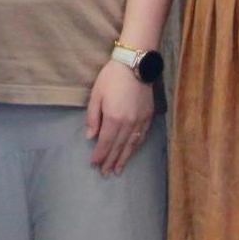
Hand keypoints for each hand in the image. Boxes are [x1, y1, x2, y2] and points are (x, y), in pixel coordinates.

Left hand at [84, 61, 154, 176]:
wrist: (135, 65)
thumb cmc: (111, 78)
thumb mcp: (96, 95)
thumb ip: (93, 118)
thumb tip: (90, 137)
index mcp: (114, 118)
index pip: (105, 142)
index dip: (100, 155)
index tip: (94, 165)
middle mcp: (129, 124)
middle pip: (118, 147)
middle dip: (111, 161)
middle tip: (105, 174)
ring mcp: (140, 122)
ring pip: (131, 146)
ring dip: (124, 159)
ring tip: (118, 170)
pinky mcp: (148, 117)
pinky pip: (141, 138)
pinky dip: (135, 148)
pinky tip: (131, 153)